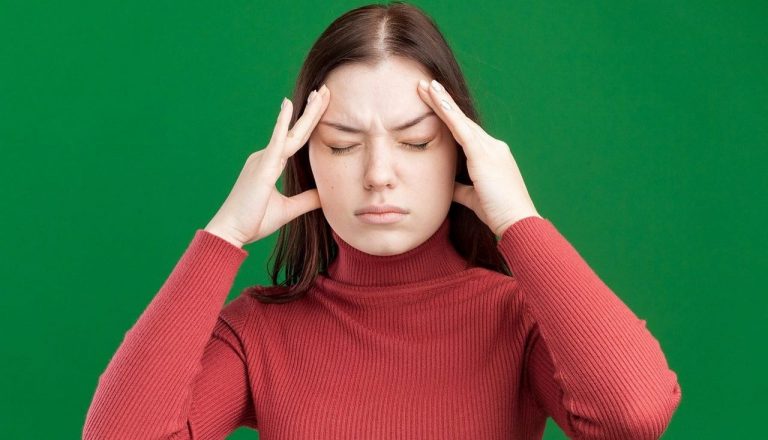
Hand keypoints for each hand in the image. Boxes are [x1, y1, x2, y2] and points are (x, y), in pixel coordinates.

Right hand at [204, 85, 329, 246]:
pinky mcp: (261, 167)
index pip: (297, 140)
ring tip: (320, 93)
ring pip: (291, 133)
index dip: (310, 122)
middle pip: (296, 131)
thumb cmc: (254, 221)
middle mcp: (266, 157)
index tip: (322, 104)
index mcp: (270, 164)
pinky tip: (289, 105)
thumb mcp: (287, 209)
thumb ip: (306, 200)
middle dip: (312, 110)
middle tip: (325, 90)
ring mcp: (263, 159)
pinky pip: (276, 142)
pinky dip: (282, 123)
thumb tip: (325, 194)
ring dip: (307, 112)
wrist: (231, 232)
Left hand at [417, 79, 540, 236]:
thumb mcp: (474, 198)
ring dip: (442, 102)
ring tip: (426, 86)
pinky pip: (462, 129)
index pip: (464, 131)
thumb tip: (448, 185)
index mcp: (491, 155)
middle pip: (461, 120)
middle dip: (442, 102)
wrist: (517, 221)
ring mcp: (490, 148)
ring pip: (460, 120)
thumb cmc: (498, 212)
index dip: (449, 116)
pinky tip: (437, 100)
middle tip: (425, 84)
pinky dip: (448, 114)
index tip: (433, 102)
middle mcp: (492, 147)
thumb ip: (461, 188)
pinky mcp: (483, 155)